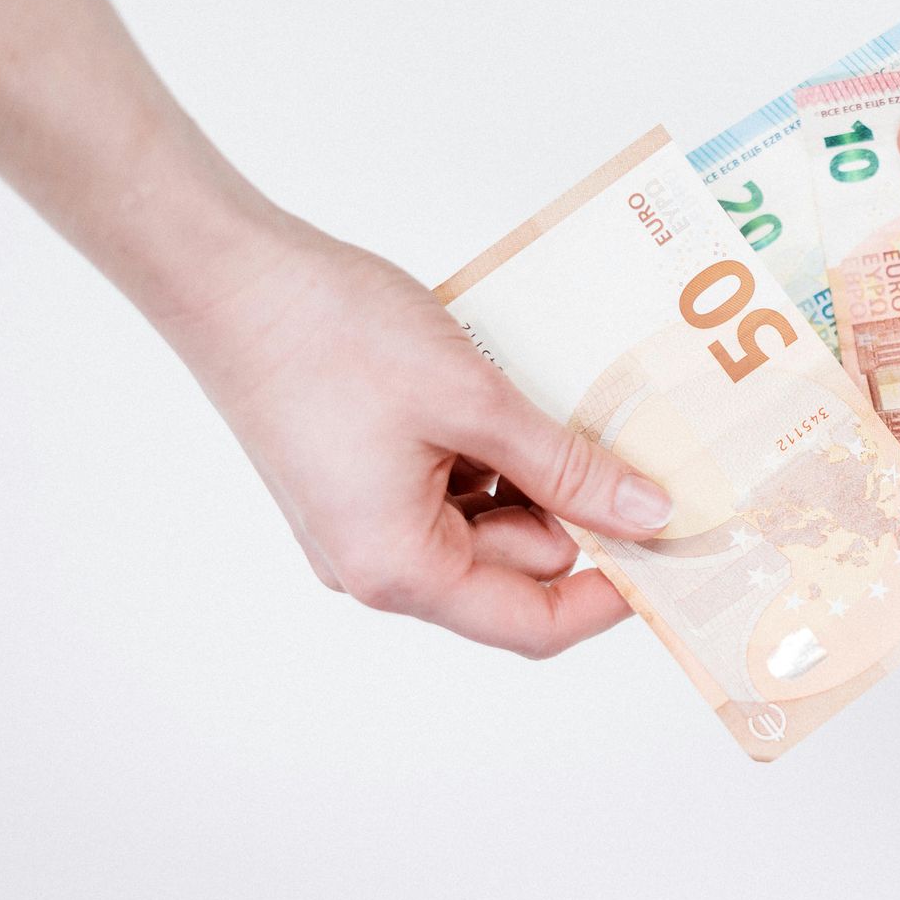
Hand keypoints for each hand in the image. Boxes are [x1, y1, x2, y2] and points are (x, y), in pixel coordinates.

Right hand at [154, 215, 671, 657]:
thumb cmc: (332, 337)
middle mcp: (376, 563)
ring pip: (491, 522)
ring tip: (557, 404)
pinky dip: (494, 451)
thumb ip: (568, 470)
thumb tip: (648, 516)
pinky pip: (454, 487)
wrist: (228, 275)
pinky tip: (508, 396)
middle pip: (517, 569)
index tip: (670, 551)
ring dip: (536, 474)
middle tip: (632, 445)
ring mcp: (365, 523)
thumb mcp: (476, 403)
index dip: (611, 596)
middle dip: (577, 513)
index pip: (532, 624)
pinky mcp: (362, 481)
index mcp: (400, 567)